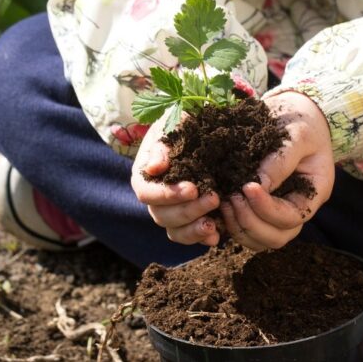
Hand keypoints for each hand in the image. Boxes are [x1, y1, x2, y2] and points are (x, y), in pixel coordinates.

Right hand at [131, 115, 220, 245]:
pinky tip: (216, 236)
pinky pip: (190, 236)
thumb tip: (154, 168)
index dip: (166, 195)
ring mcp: (173, 211)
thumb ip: (163, 144)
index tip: (192, 189)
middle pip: (161, 215)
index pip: (146, 192)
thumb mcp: (174, 124)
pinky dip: (202, 238)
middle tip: (214, 198)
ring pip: (174, 231)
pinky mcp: (191, 219)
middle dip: (188, 210)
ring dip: (193, 230)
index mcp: (146, 175)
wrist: (206, 130)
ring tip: (213, 224)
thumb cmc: (186, 124)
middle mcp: (156, 197)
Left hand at [221, 91, 334, 250]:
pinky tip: (218, 204)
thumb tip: (257, 185)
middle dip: (250, 223)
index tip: (247, 187)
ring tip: (223, 202)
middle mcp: (297, 207)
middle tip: (231, 199)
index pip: (292, 217)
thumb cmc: (301, 120)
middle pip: (277, 237)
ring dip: (238, 227)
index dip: (267, 208)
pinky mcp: (260, 206)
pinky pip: (246, 228)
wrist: (294, 112)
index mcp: (313, 193)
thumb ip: (281, 160)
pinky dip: (230, 224)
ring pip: (260, 240)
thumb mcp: (297, 134)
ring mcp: (278, 210)